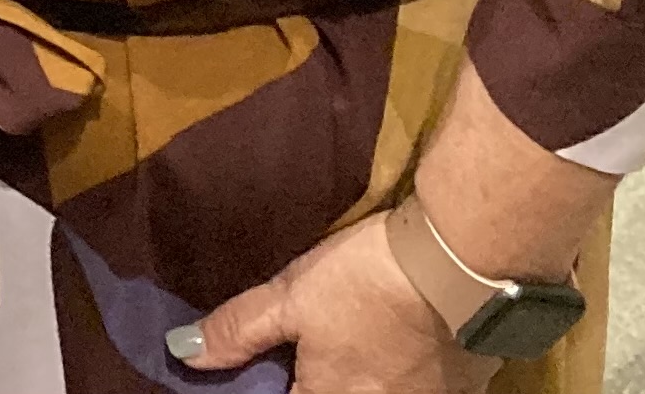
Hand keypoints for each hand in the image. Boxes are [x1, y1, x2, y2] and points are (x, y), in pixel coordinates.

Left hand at [173, 211, 488, 393]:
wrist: (461, 263)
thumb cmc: (365, 282)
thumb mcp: (290, 297)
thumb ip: (237, 330)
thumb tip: (181, 353)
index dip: (266, 387)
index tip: (261, 373)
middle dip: (313, 380)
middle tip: (307, 351)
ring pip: (376, 393)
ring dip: (360, 378)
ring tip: (354, 342)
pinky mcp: (463, 390)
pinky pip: (416, 390)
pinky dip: (399, 374)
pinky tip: (395, 344)